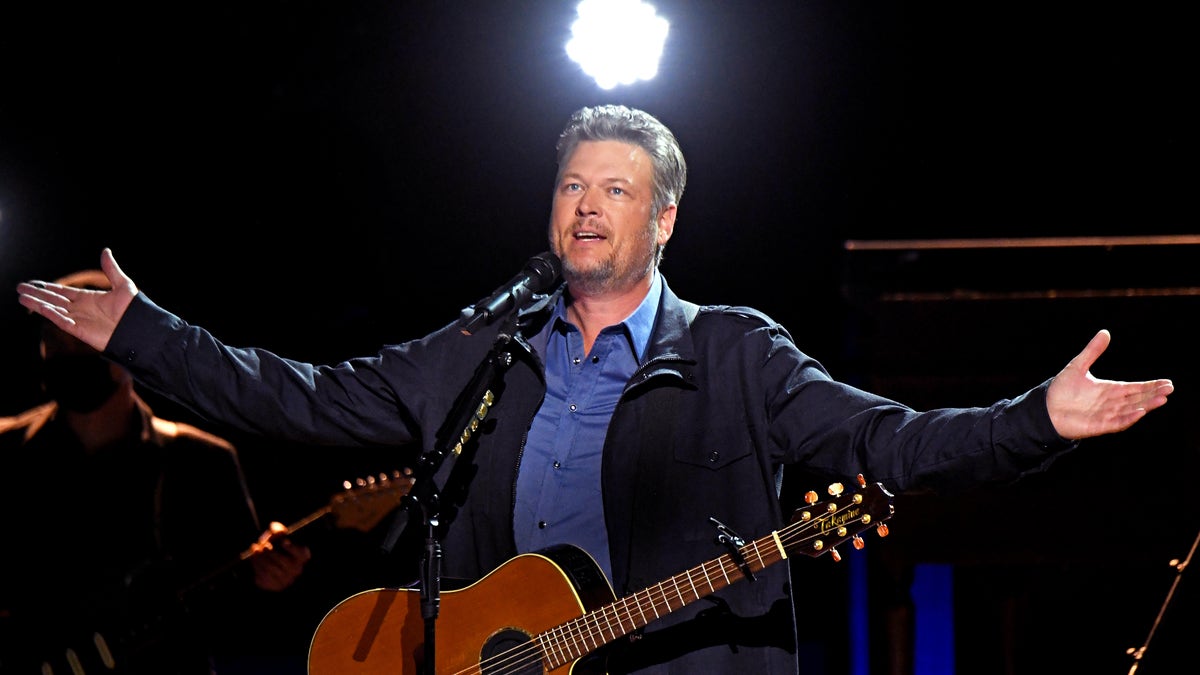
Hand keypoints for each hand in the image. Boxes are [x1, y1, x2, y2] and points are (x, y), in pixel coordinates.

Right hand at [16, 248, 135, 351]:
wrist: (139, 329)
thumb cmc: (134, 310)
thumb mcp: (123, 285)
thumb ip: (111, 269)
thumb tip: (105, 251)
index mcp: (89, 299)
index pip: (63, 292)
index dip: (48, 288)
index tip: (34, 283)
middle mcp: (82, 309)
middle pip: (54, 300)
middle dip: (37, 294)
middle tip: (20, 288)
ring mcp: (80, 320)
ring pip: (53, 310)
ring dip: (38, 303)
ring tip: (21, 297)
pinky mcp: (80, 330)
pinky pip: (62, 321)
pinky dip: (51, 314)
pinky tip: (40, 307)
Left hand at [248, 521, 312, 591]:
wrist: (266, 560)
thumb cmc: (274, 545)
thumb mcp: (277, 534)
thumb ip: (278, 530)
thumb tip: (279, 532)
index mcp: (302, 556)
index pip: (301, 553)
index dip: (292, 548)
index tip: (283, 542)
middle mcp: (296, 570)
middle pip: (283, 561)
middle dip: (272, 552)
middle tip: (264, 545)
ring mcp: (285, 580)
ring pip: (271, 569)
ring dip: (261, 558)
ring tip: (256, 549)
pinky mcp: (273, 585)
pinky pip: (263, 576)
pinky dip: (257, 566)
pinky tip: (254, 557)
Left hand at [1046, 329, 1173, 439]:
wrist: (1045, 408)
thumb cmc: (1062, 389)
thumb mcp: (1078, 366)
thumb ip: (1093, 351)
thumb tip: (1105, 332)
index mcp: (1110, 390)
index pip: (1135, 388)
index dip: (1151, 385)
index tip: (1167, 382)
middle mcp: (1111, 403)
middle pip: (1137, 398)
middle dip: (1153, 395)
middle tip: (1170, 389)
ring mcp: (1106, 415)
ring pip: (1131, 410)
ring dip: (1146, 405)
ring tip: (1162, 399)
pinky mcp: (1098, 426)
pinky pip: (1117, 422)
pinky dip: (1128, 418)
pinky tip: (1140, 412)